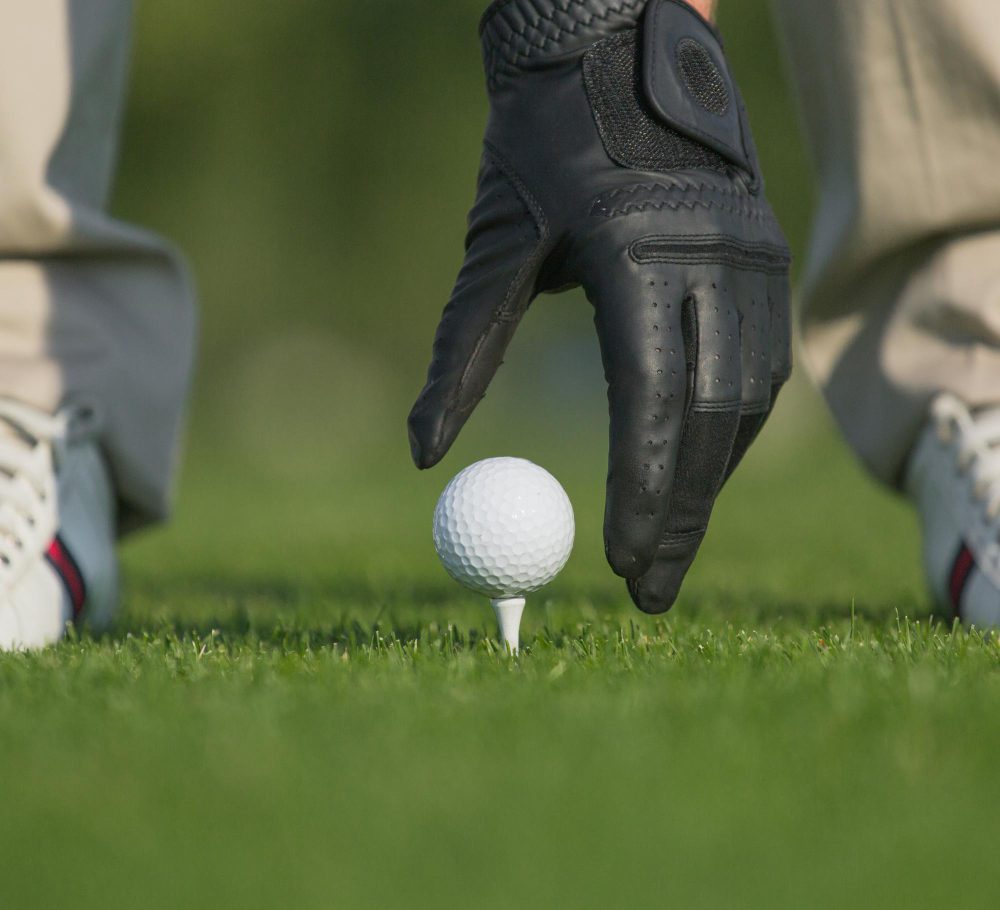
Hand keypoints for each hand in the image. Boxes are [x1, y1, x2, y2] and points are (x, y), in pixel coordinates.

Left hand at [408, 0, 790, 612]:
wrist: (618, 45)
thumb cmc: (540, 145)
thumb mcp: (492, 244)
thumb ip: (459, 350)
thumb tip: (420, 455)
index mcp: (636, 247)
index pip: (648, 396)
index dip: (637, 490)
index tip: (616, 566)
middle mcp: (714, 252)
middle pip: (705, 417)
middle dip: (678, 516)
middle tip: (647, 592)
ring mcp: (755, 252)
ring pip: (743, 402)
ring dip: (707, 483)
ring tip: (668, 549)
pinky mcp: (771, 254)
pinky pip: (759, 369)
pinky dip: (726, 433)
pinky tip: (697, 475)